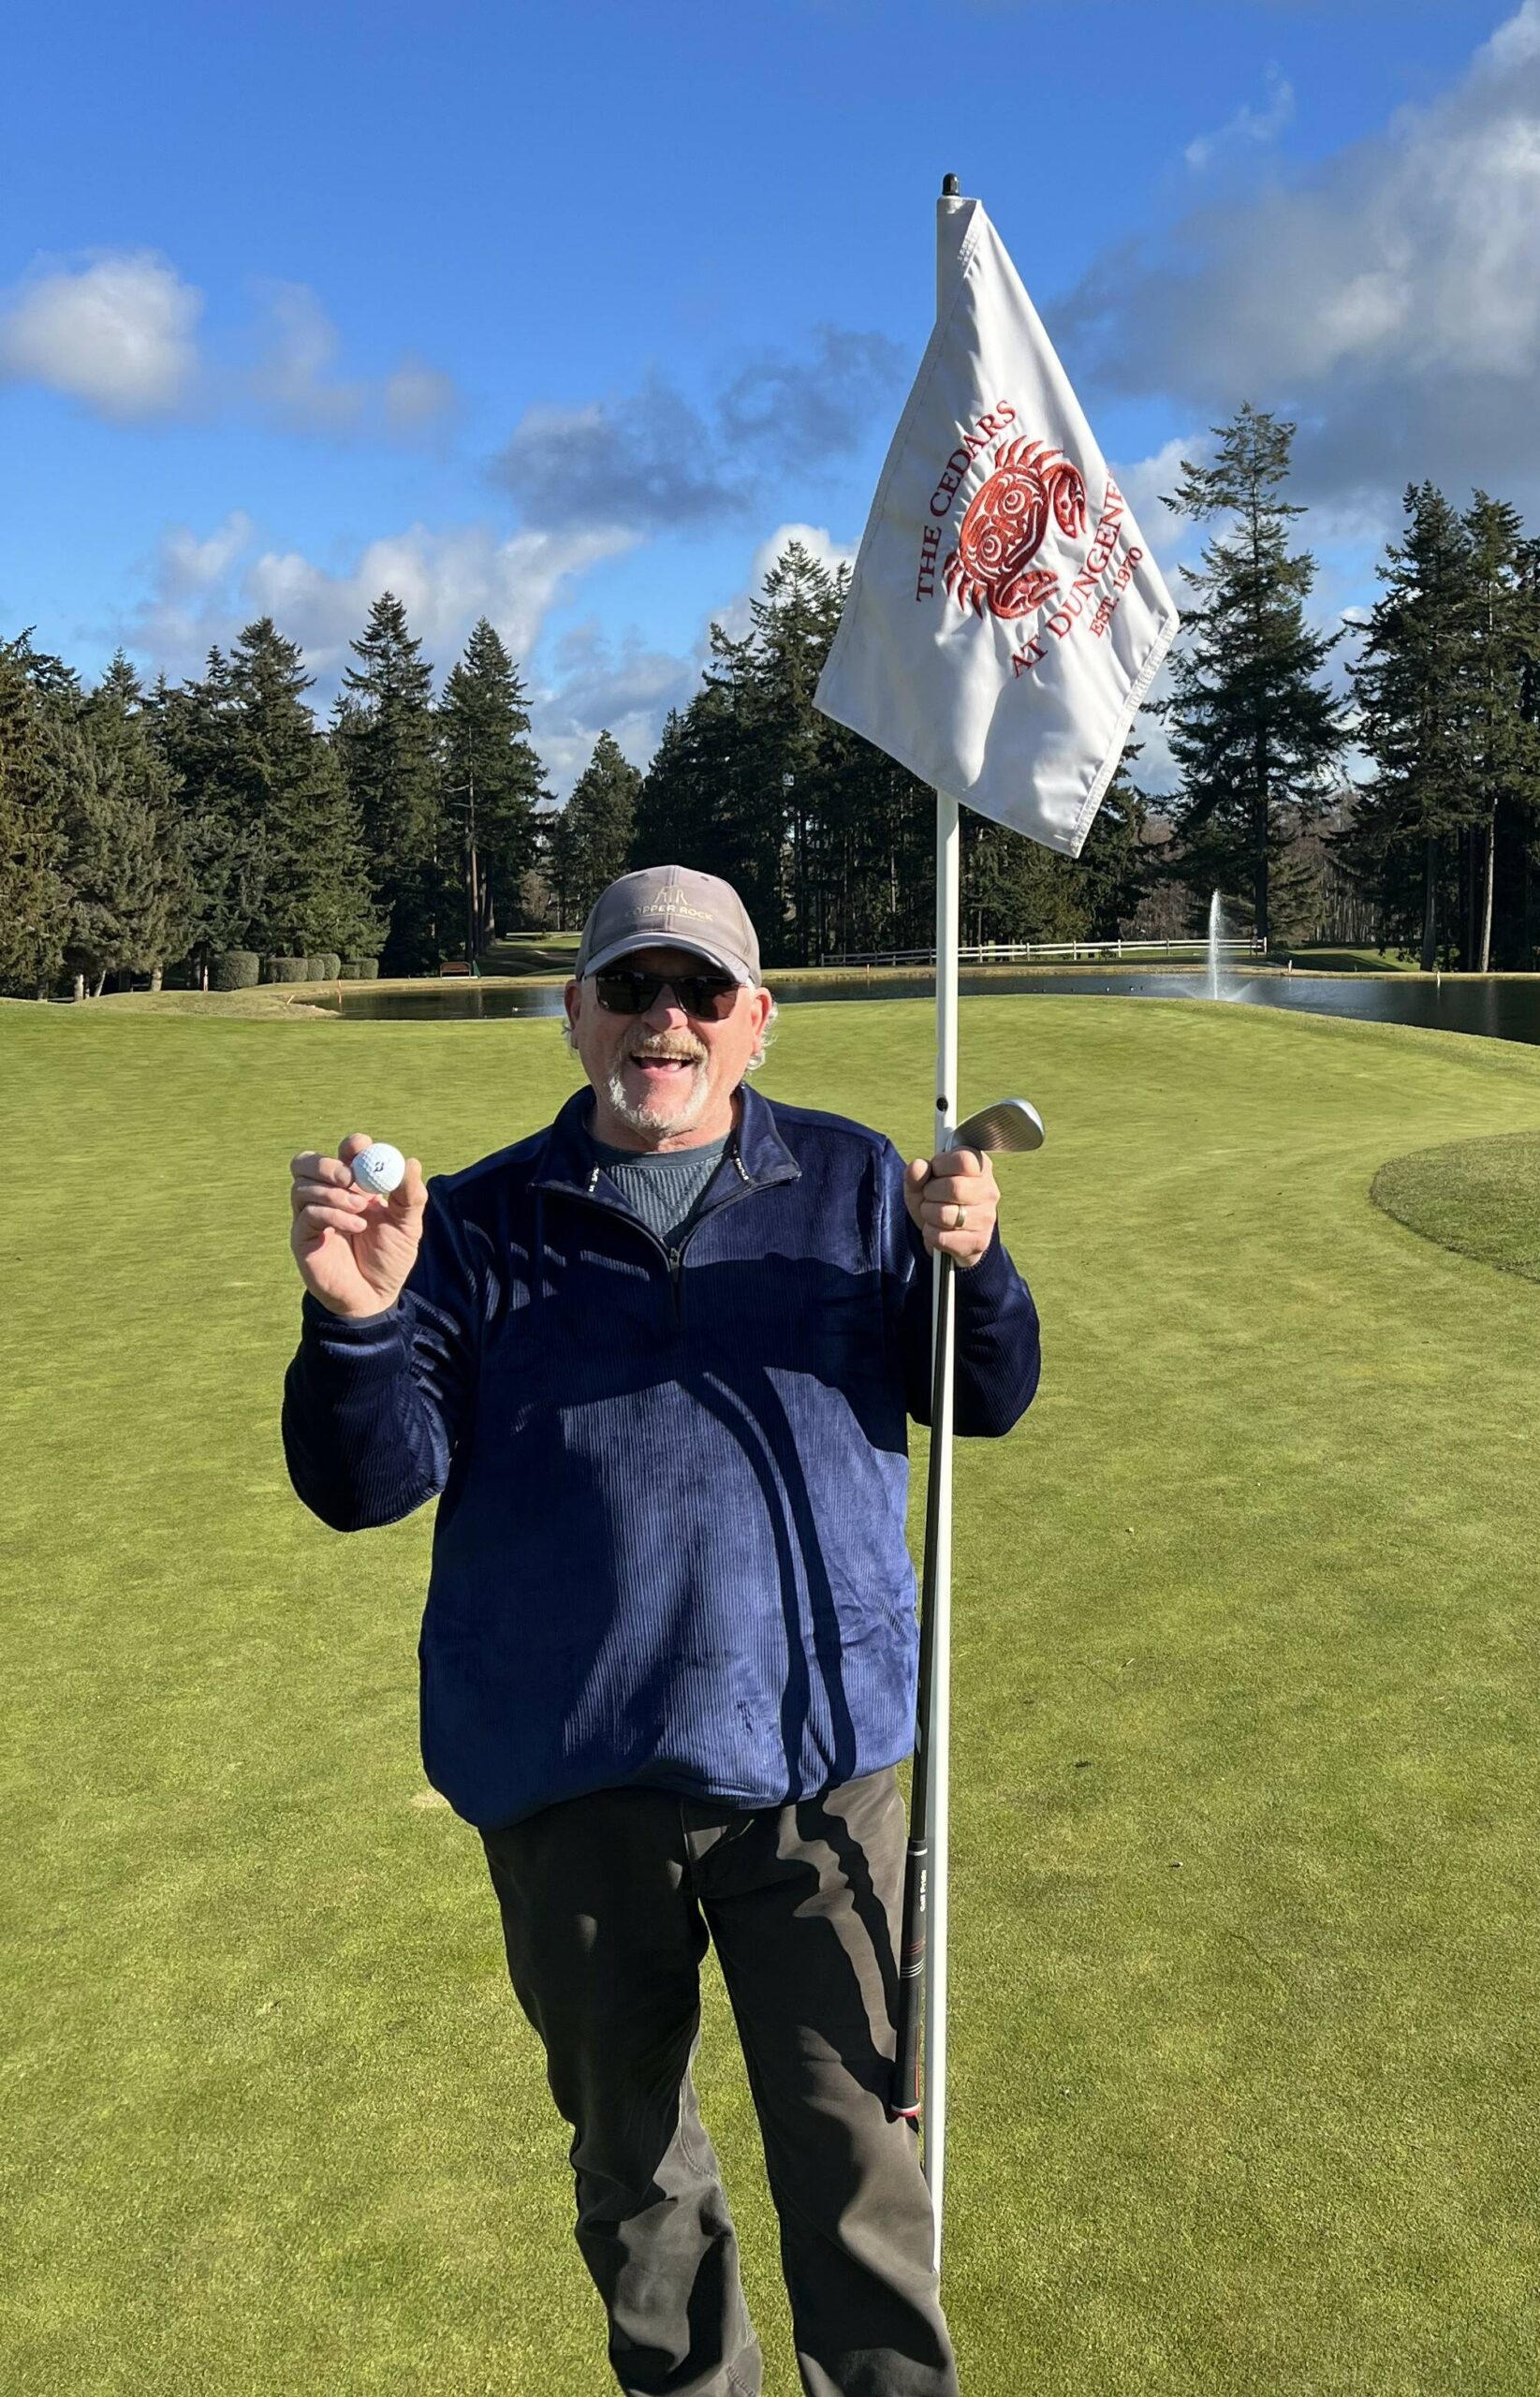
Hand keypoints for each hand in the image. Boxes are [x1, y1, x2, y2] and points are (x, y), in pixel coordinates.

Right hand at [289, 1132, 427, 1318]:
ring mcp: (310, 1216)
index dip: (349, 1146)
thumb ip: (410, 1195)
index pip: (341, 1154)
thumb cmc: (389, 1258)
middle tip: (349, 1176)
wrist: (374, 1296)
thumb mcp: (408, 1225)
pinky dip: (332, 1215)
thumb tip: (411, 1163)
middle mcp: (326, 1196)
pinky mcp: (303, 1237)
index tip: (360, 1147)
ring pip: (302, 1186)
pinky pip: (307, 1214)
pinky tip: (356, 1226)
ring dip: (333, 1193)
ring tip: (360, 1210)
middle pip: (305, 1163)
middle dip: (326, 1164)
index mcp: (352, 1186)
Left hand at [904, 1146, 999, 1270]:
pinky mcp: (979, 1241)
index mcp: (979, 1167)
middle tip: (929, 1195)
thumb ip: (916, 1172)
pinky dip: (930, 1233)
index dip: (941, 1166)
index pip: (964, 1160)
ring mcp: (987, 1217)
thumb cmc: (936, 1198)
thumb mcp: (921, 1181)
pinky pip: (943, 1238)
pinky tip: (936, 1229)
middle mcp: (989, 1191)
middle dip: (931, 1192)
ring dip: (929, 1214)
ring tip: (932, 1212)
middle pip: (955, 1188)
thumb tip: (918, 1166)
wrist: (946, 1232)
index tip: (935, 1172)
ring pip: (945, 1215)